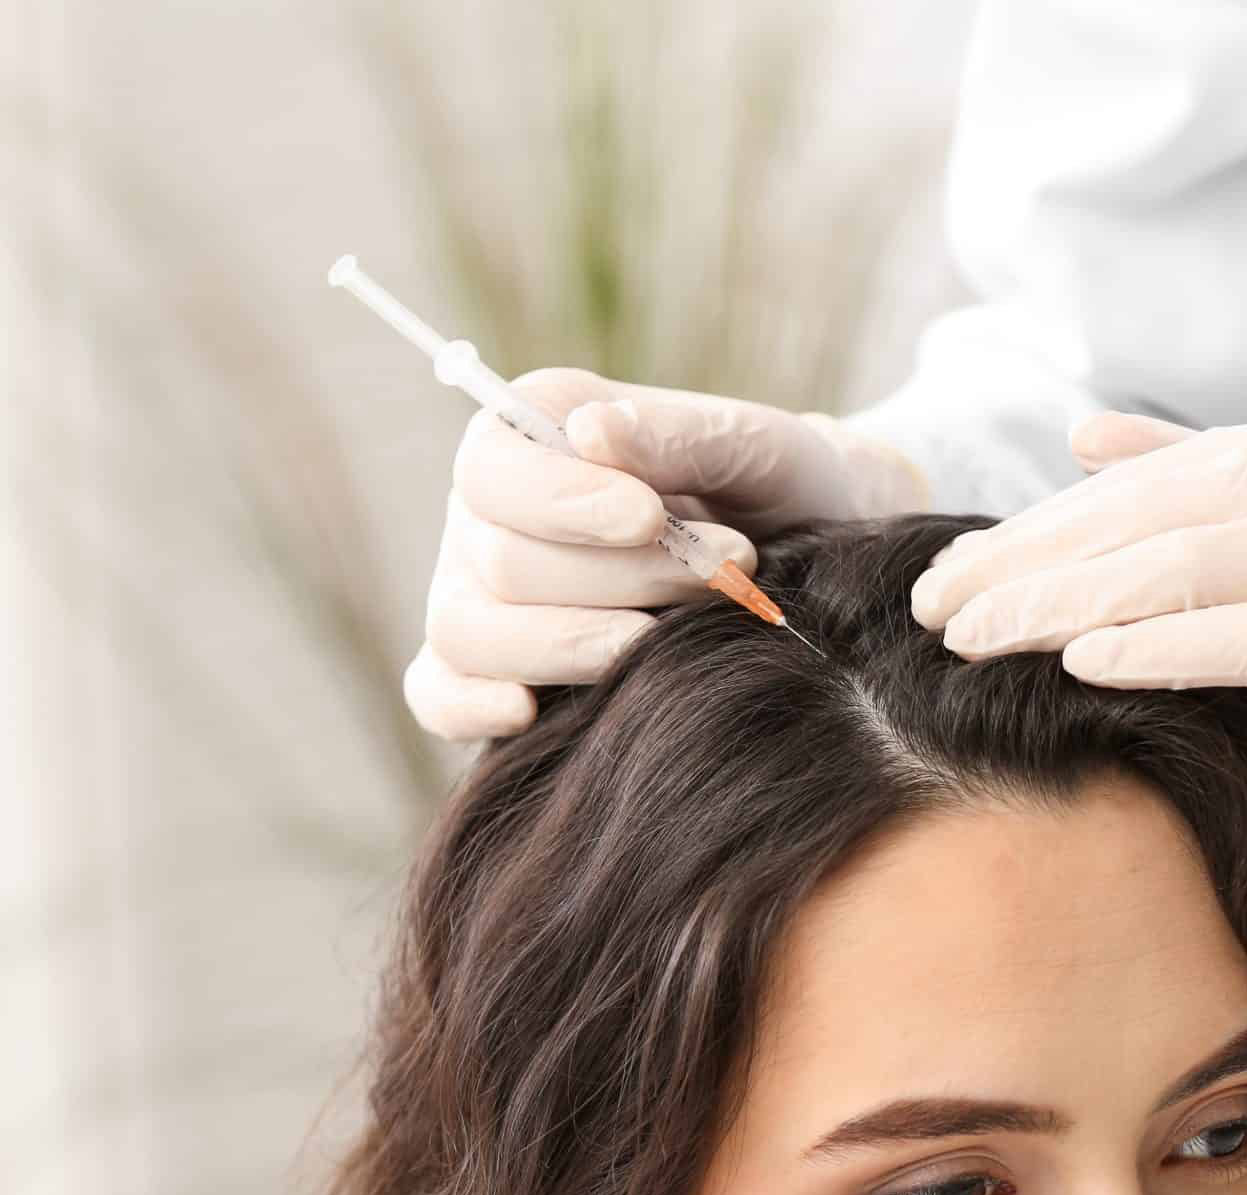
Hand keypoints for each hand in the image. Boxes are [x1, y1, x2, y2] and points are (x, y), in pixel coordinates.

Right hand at [406, 368, 930, 740]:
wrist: (808, 565)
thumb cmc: (774, 490)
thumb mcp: (752, 445)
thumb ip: (675, 434)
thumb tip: (589, 430)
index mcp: (527, 434)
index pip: (491, 469)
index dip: (561, 501)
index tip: (649, 518)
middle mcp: (486, 515)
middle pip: (501, 562)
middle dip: (618, 579)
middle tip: (721, 572)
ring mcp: (478, 596)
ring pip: (469, 632)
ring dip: (576, 645)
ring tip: (671, 638)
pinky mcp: (489, 671)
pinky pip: (438, 694)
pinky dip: (473, 706)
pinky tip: (531, 712)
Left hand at [911, 405, 1246, 865]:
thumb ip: (1199, 468)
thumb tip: (1084, 438)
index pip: (1138, 485)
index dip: (1036, 530)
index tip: (953, 571)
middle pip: (1137, 524)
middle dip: (1022, 568)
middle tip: (931, 607)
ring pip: (1170, 574)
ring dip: (1056, 610)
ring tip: (972, 639)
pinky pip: (1236, 639)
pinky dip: (1151, 649)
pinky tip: (1075, 663)